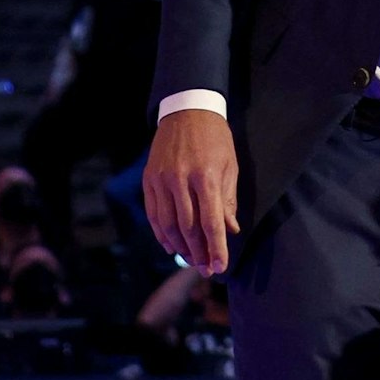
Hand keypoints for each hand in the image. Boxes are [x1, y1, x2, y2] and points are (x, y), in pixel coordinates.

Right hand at [143, 109, 240, 274]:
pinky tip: (170, 245)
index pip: (211, 222)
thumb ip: (228, 200)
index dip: (216, 248)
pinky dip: (161, 233)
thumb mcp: (230, 165)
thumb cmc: (215, 138)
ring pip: (168, 225)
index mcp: (206, 176)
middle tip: (206, 269)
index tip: (220, 267)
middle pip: (188, 228)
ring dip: (180, 247)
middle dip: (198, 253)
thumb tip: (230, 230)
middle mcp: (180, 180)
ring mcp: (161, 180)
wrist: (186, 110)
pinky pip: (154, 214)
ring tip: (191, 260)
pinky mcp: (149, 179)